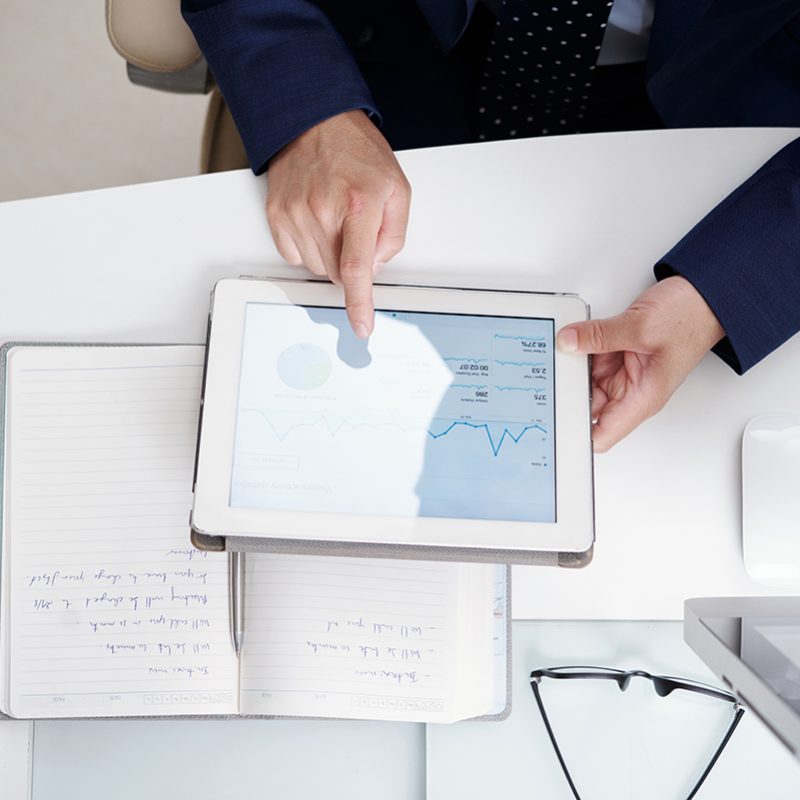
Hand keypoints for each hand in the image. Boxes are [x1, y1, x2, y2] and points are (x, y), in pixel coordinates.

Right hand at [266, 110, 411, 337]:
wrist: (314, 119)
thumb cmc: (356, 152)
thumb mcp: (397, 188)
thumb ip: (394, 235)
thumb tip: (375, 267)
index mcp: (358, 204)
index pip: (356, 268)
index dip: (359, 303)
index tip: (361, 326)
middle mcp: (322, 210)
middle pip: (336, 273)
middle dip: (349, 263)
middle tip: (355, 230)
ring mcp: (295, 213)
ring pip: (315, 267)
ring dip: (328, 254)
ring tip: (334, 218)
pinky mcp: (276, 214)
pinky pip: (293, 255)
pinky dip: (307, 247)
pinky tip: (315, 221)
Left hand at [556, 276, 724, 451]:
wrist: (705, 295)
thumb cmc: (690, 318)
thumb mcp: (639, 326)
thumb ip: (599, 335)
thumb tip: (568, 342)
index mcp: (642, 398)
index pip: (603, 435)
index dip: (577, 437)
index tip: (554, 428)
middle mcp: (632, 391)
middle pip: (587, 407)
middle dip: (565, 398)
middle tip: (544, 385)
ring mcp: (624, 373)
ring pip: (584, 382)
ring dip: (570, 372)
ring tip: (553, 360)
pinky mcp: (619, 355)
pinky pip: (590, 360)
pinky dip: (578, 354)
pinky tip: (566, 345)